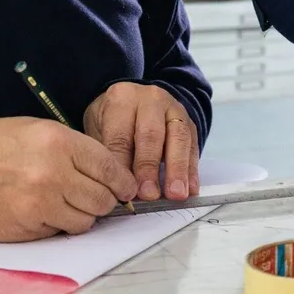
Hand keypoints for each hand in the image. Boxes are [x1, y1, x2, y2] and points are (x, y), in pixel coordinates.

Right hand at [0, 117, 137, 241]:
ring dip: (82, 216)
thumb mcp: (40, 131)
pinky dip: (57, 225)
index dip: (123, 181)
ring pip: (84, 222)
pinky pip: (58, 232)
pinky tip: (44, 211)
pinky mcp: (28, 229)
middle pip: (102, 200)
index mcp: (60, 144)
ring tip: (68, 204)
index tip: (127, 188)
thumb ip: (76, 150)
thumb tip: (109, 173)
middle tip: (99, 198)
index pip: (109, 168)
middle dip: (105, 201)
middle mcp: (55, 175)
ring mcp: (41, 206)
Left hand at [83, 82, 199, 202]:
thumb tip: (114, 189)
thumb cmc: (112, 121)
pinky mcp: (190, 123)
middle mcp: (151, 99)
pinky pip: (193, 146)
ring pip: (178, 138)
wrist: (134, 101)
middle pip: (151, 134)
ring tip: (176, 194)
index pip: (121, 135)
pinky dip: (192, 170)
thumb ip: (108, 155)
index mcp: (123, 98)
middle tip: (148, 194)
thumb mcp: (99, 129)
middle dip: (149, 167)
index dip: (122, 165)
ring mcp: (174, 109)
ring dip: (177, 170)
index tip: (123, 190)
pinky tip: (191, 189)